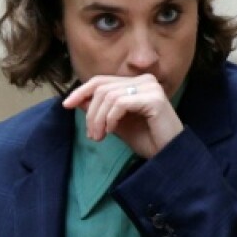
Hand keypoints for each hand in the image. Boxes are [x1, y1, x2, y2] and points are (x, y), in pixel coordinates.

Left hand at [62, 73, 182, 158]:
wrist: (170, 156)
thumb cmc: (148, 141)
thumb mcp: (117, 124)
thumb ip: (101, 111)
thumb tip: (78, 100)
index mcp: (137, 83)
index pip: (102, 81)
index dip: (81, 91)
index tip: (66, 105)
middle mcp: (145, 80)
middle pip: (102, 88)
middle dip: (90, 112)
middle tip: (92, 135)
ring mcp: (151, 87)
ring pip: (108, 96)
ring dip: (98, 119)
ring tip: (99, 137)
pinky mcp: (154, 98)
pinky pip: (120, 103)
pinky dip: (110, 118)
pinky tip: (111, 132)